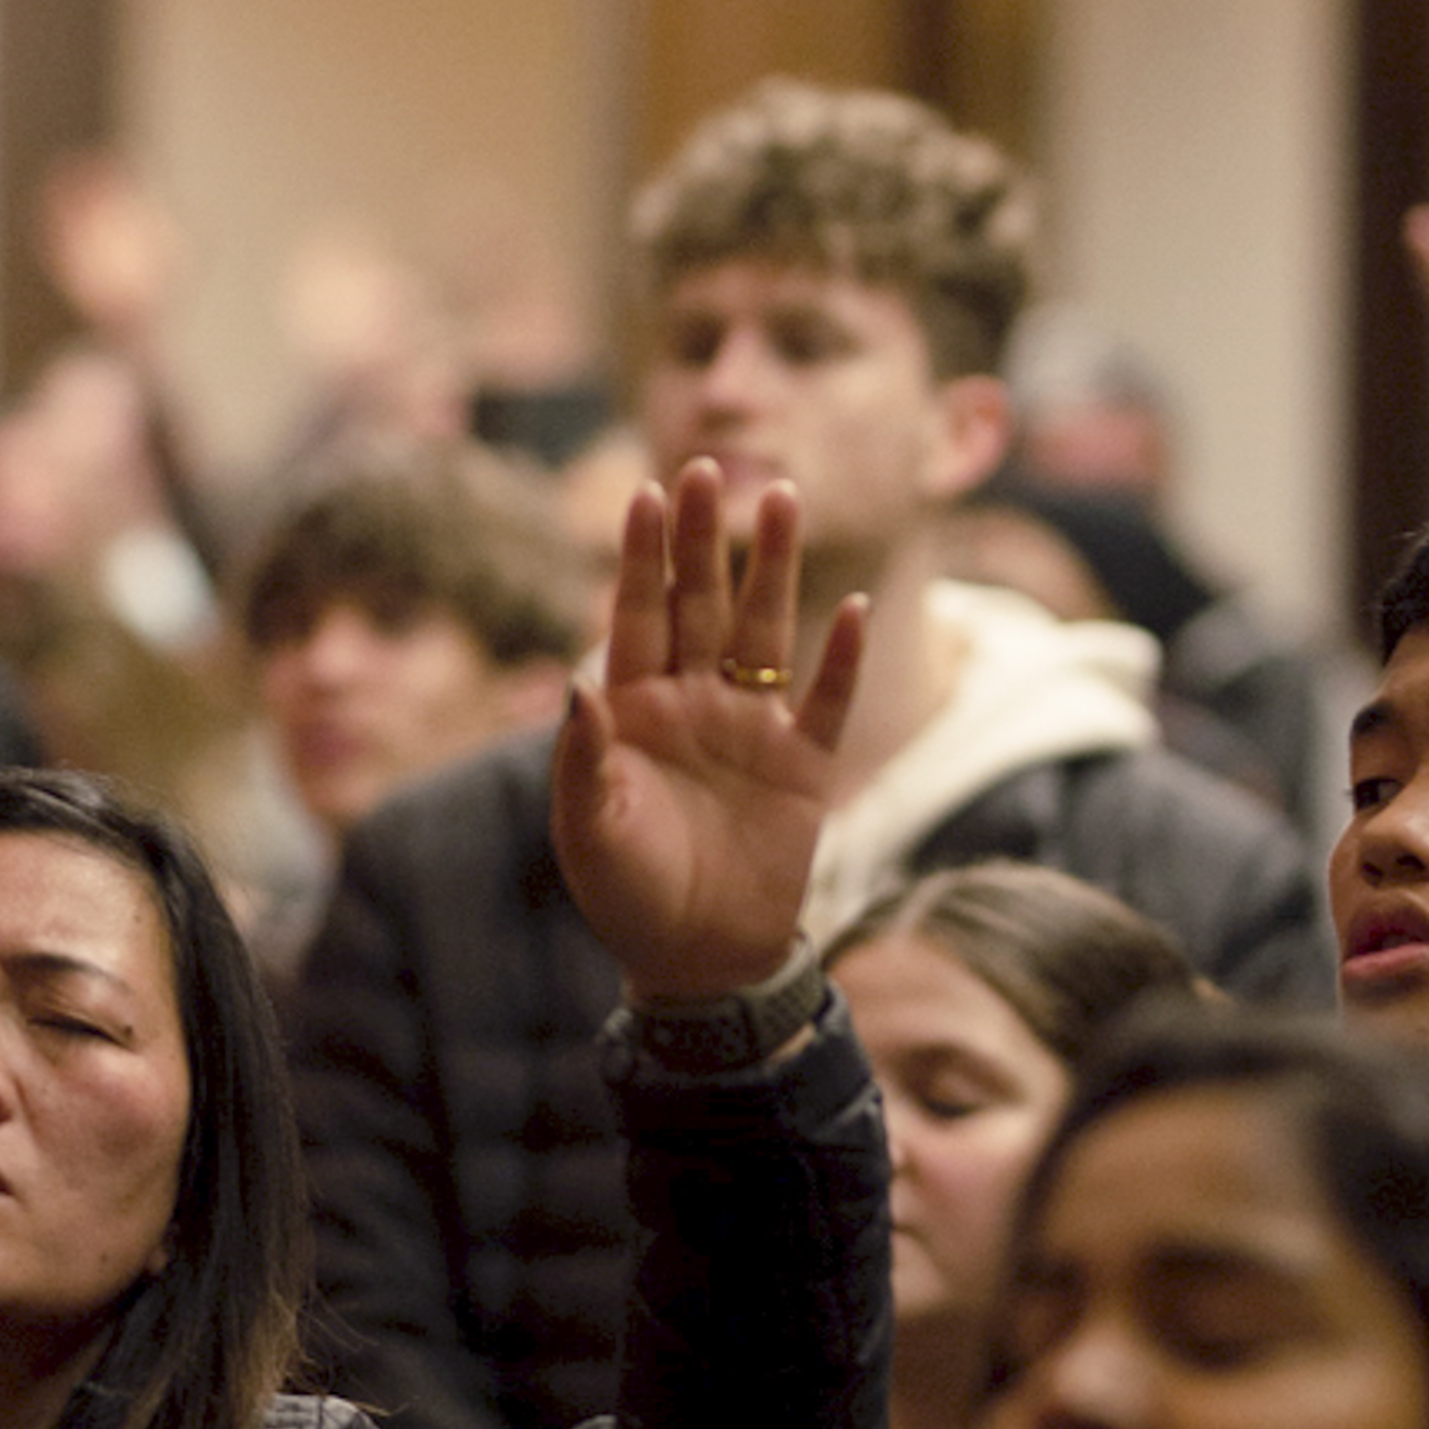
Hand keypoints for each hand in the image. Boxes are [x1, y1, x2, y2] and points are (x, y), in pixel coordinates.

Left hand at [551, 459, 862, 999]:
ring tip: (784, 499)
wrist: (695, 961)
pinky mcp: (803, 767)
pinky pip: (825, 703)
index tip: (646, 492)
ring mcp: (751, 729)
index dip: (642, 557)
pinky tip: (852, 610)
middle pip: (701, 603)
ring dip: (773, 570)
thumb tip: (577, 681)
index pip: (637, 616)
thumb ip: (582, 756)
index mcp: (633, 709)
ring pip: (765, 632)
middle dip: (704, 539)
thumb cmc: (627, 894)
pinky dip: (840, 660)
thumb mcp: (588, 828)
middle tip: (710, 468)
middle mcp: (693, 703)